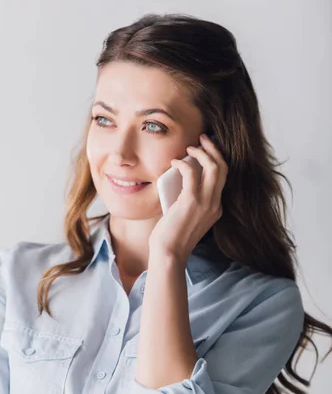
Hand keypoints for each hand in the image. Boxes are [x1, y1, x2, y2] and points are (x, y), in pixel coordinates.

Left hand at [149, 134, 227, 263]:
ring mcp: (206, 203)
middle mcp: (215, 204)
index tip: (206, 150)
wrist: (169, 253)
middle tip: (202, 140)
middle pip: (223, 168)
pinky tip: (175, 162)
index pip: (223, 178)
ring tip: (191, 147)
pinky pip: (191, 173)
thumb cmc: (172, 238)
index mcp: (216, 209)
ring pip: (214, 167)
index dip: (216, 160)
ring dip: (203, 152)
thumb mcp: (186, 217)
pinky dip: (184, 163)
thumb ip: (188, 201)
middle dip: (214, 150)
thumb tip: (178, 182)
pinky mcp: (192, 201)